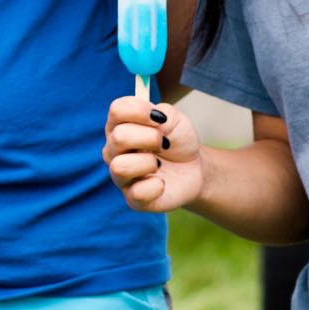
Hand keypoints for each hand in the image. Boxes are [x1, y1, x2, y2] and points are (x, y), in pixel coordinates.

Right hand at [102, 96, 202, 211]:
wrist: (195, 169)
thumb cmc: (178, 142)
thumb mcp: (175, 119)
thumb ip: (162, 113)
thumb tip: (153, 118)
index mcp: (119, 125)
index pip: (117, 110)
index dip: (140, 110)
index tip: (160, 118)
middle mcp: (113, 150)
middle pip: (119, 137)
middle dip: (150, 138)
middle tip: (164, 143)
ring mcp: (120, 175)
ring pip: (121, 166)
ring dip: (148, 162)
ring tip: (159, 164)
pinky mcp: (133, 198)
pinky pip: (137, 192)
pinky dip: (156, 186)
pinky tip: (162, 183)